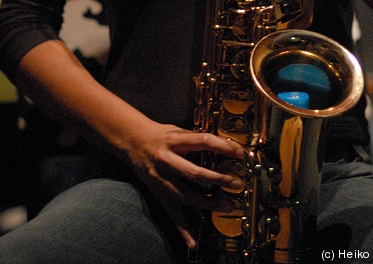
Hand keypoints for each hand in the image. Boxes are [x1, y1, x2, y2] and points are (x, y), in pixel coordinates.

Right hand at [121, 119, 243, 248]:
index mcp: (175, 140)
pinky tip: (192, 242)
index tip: (240, 152)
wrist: (133, 141)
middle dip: (217, 179)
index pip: (203, 141)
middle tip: (235, 183)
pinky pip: (172, 212)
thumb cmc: (161, 135)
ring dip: (208, 203)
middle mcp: (167, 160)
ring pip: (186, 195)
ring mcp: (162, 179)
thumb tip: (225, 148)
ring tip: (227, 206)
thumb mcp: (179, 130)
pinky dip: (182, 228)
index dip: (223, 147)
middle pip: (194, 173)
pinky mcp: (158, 192)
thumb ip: (198, 140)